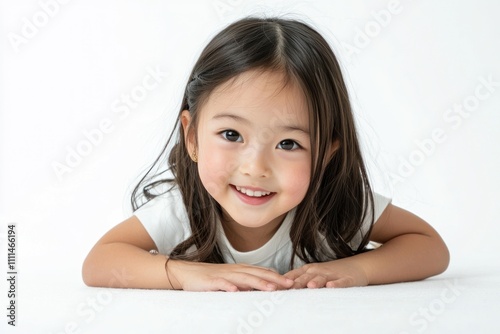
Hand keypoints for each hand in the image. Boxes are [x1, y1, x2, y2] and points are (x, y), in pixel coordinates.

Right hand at [167, 259, 294, 291]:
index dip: (278, 277)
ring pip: (244, 278)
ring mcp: (224, 275)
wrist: (188, 272)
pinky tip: (236, 291)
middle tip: (290, 285)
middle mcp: (236, 270)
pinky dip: (229, 286)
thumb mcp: (233, 279)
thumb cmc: (212, 278)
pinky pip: (221, 283)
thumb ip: (247, 283)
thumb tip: (265, 288)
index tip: (293, 283)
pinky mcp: (211, 281)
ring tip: (271, 289)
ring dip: (258, 283)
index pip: (263, 272)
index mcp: (242, 270)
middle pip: (258, 274)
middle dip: (275, 279)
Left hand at [284, 258, 368, 288]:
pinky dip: (336, 284)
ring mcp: (331, 275)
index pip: (292, 276)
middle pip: (304, 277)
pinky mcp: (346, 279)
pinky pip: (341, 282)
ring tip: (309, 286)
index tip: (272, 289)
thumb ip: (297, 281)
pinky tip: (331, 286)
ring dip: (315, 282)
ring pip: (321, 278)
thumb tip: (277, 289)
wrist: (356, 266)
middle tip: (287, 290)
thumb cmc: (330, 273)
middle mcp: (317, 271)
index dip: (282, 282)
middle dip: (296, 284)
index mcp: (307, 270)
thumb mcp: (312, 274)